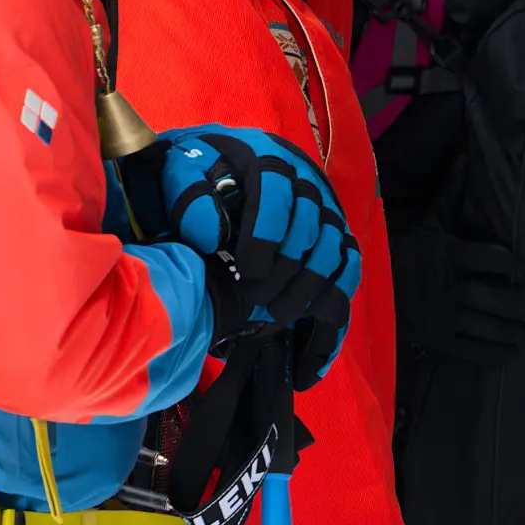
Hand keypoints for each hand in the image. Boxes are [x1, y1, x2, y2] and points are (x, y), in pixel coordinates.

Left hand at [132, 126, 360, 385]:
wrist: (206, 178)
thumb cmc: (190, 178)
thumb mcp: (178, 176)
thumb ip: (189, 196)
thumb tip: (214, 236)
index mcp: (265, 159)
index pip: (279, 191)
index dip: (268, 233)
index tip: (248, 270)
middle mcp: (305, 183)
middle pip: (312, 229)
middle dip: (285, 274)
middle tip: (255, 305)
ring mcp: (325, 216)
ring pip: (335, 256)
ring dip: (307, 293)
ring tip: (274, 320)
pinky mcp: (333, 246)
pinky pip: (346, 281)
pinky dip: (330, 321)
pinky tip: (309, 365)